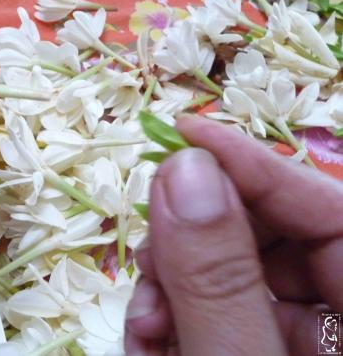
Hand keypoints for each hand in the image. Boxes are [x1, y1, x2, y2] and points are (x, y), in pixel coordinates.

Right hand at [125, 116, 342, 355]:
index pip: (332, 213)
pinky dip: (174, 312)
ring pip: (235, 270)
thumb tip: (186, 167)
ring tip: (146, 317)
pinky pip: (218, 308)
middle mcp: (340, 326)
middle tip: (151, 251)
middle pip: (274, 238)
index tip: (183, 134)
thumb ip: (217, 277)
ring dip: (175, 282)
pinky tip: (150, 334)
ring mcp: (299, 340)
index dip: (256, 165)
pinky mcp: (257, 348)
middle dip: (198, 238)